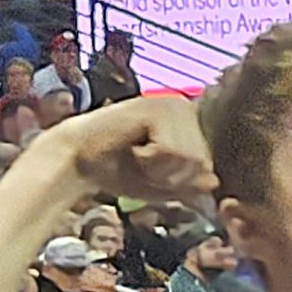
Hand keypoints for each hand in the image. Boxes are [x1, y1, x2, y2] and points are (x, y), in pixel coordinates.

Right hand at [53, 98, 214, 205]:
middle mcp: (186, 109)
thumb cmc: (119, 171)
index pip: (208, 169)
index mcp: (192, 126)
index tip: (151, 172)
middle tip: (141, 163)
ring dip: (159, 170)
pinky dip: (149, 161)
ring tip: (136, 155)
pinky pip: (171, 152)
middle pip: (202, 164)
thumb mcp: (162, 186)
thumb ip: (190, 185)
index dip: (179, 182)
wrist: (78, 161)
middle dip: (169, 177)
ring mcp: (173, 105)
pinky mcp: (157, 108)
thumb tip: (213, 179)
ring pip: (189, 159)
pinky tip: (131, 147)